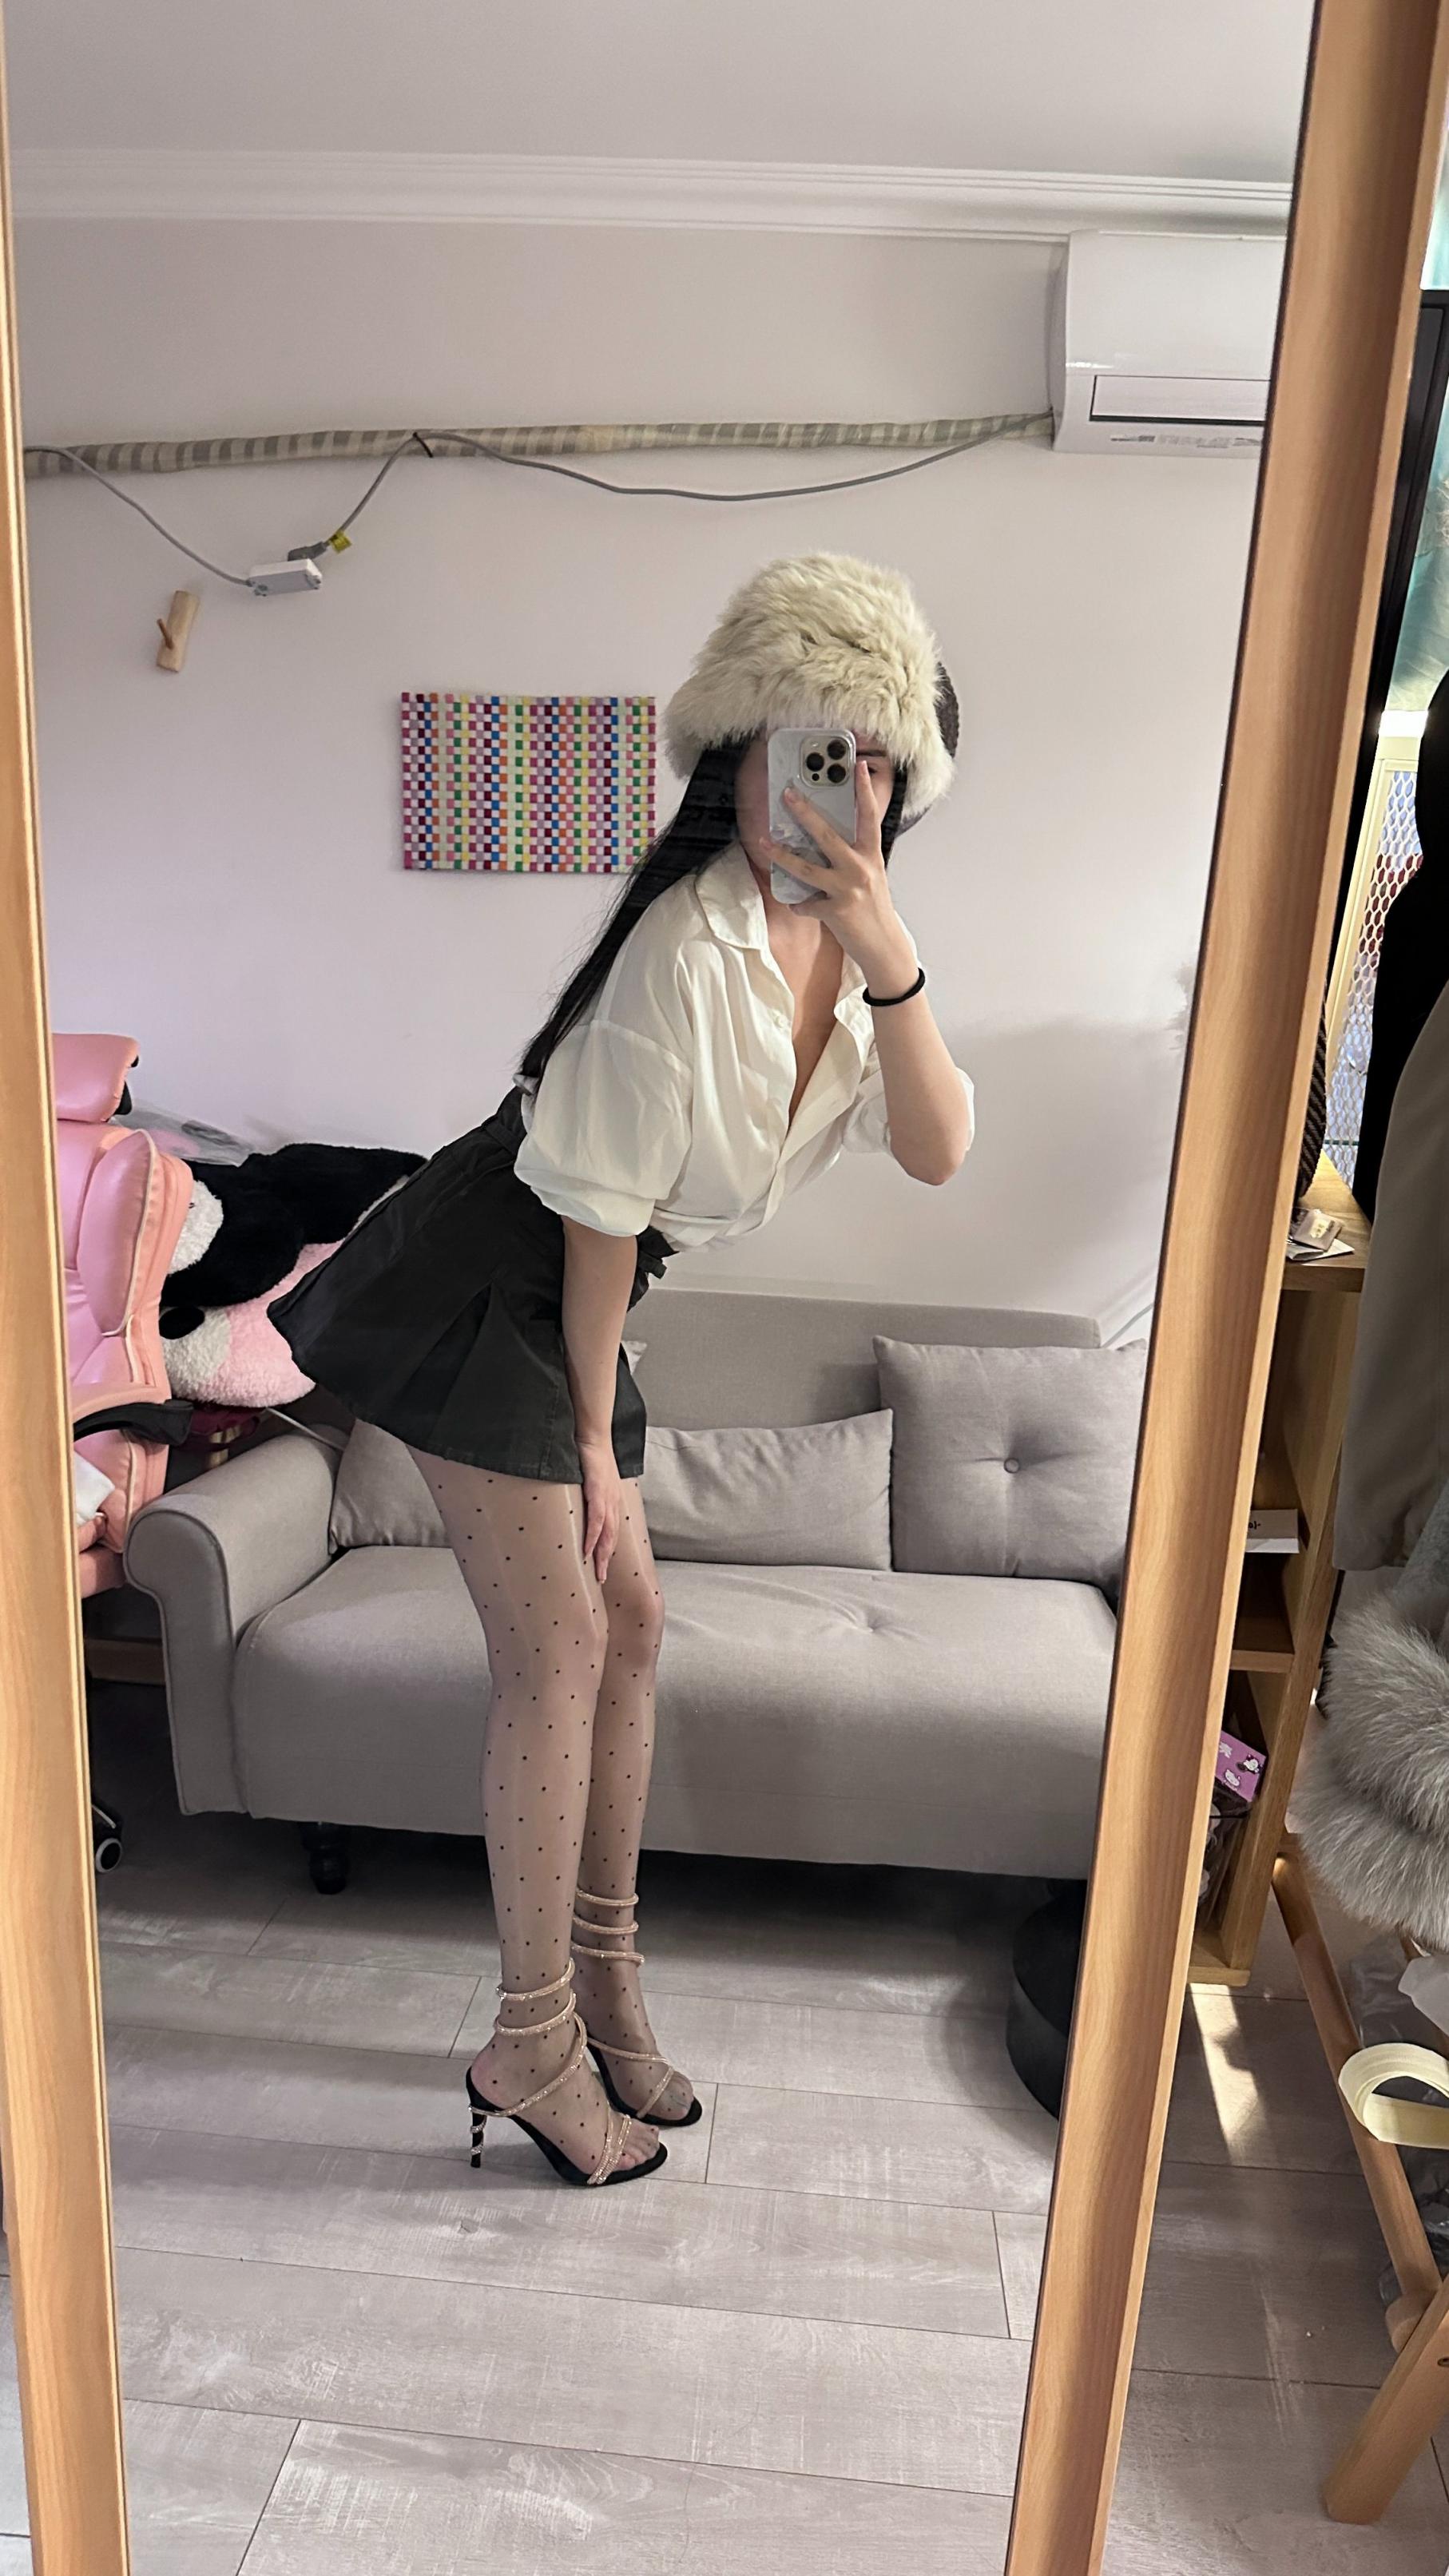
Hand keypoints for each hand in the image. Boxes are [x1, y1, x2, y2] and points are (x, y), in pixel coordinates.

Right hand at [578, 1434, 622, 1586]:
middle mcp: (612, 1502)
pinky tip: (588, 1551)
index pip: (611, 1532)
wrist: (591, 1434)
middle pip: (611, 1538)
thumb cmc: (587, 1454)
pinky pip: (597, 1520)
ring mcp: (607, 1498)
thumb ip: (582, 1493)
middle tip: (601, 1579)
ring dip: (602, 1555)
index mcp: (610, 1500)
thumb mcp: (587, 1478)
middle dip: (606, 1560)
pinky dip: (593, 1537)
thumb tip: (570, 1505)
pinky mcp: (599, 1491)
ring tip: (597, 1573)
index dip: (606, 1551)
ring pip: (607, 1534)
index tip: (602, 1568)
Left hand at [768, 763, 917, 989]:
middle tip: (787, 794)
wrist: (883, 946)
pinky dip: (799, 904)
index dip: (864, 790)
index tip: (859, 766)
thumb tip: (822, 840)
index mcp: (871, 856)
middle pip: (827, 834)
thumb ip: (853, 857)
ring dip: (781, 855)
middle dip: (804, 812)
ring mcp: (847, 890)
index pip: (868, 816)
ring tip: (764, 842)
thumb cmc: (874, 908)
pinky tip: (800, 906)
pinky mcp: (835, 911)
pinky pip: (805, 903)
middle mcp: (860, 869)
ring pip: (806, 868)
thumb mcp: (870, 876)